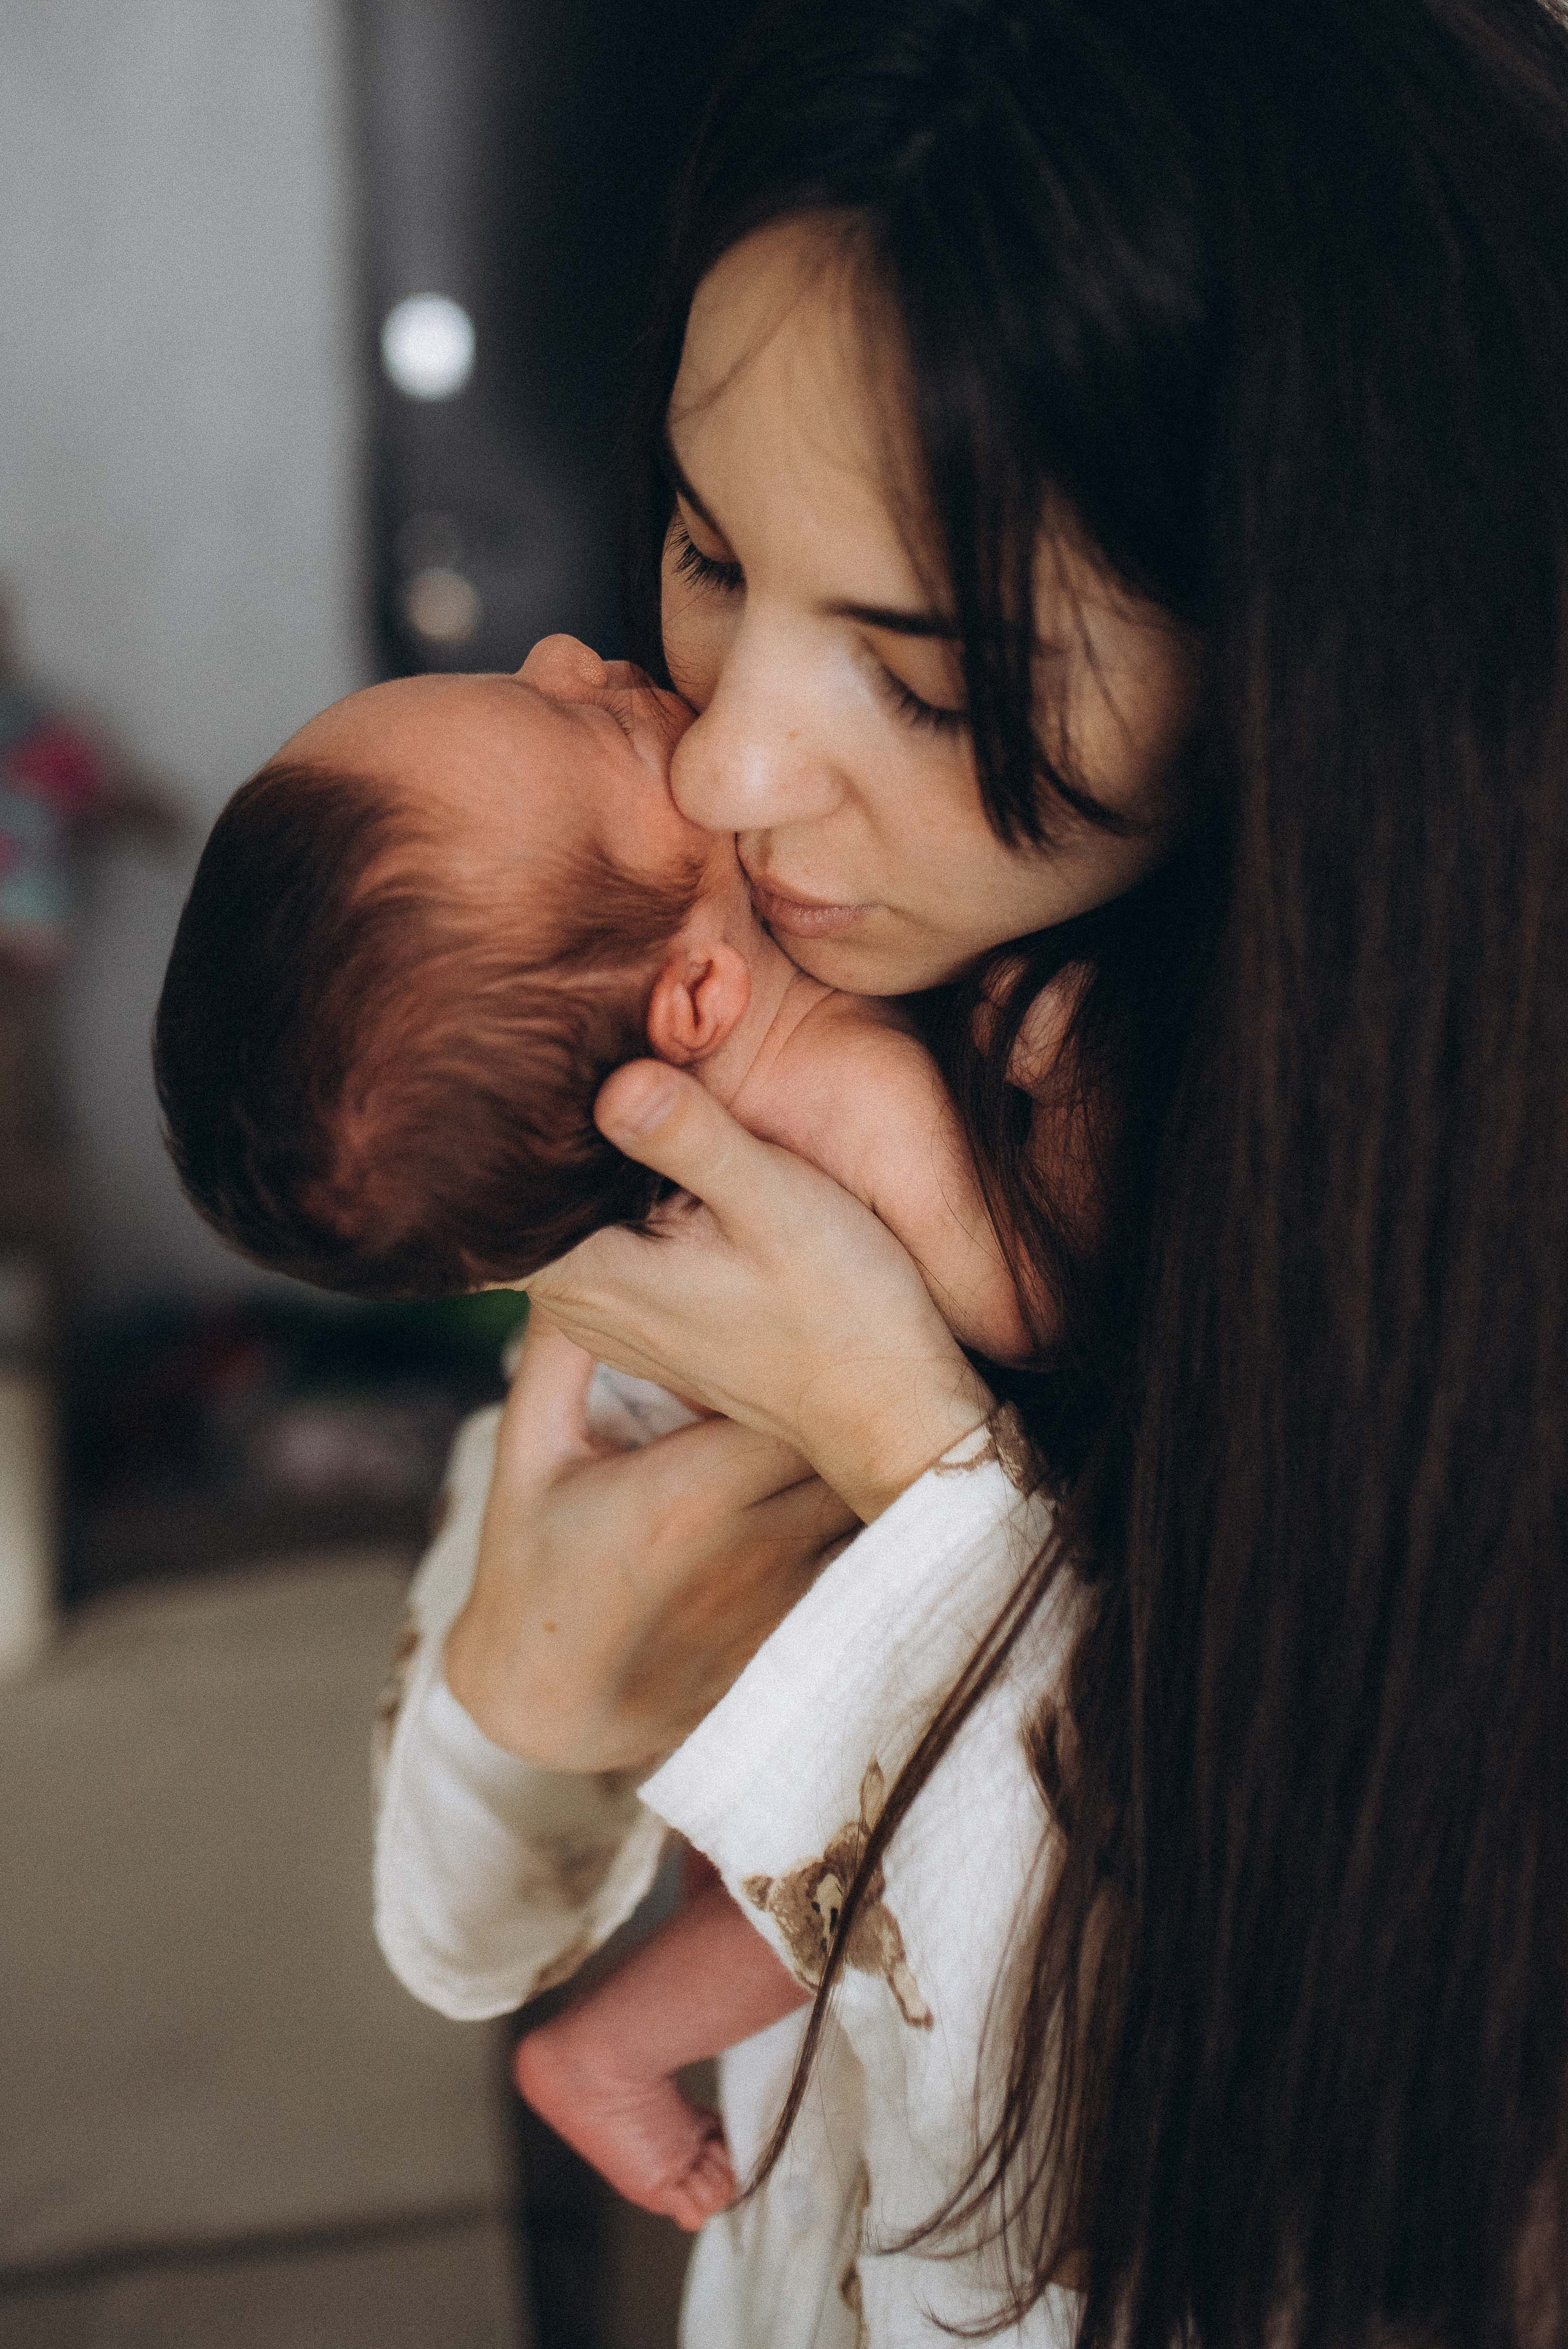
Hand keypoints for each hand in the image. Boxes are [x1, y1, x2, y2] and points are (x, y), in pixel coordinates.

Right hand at [444, 1317, 857, 1771]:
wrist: (550, 1707)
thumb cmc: (530, 1567)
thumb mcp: (527, 1452)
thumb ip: (559, 1356)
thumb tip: (574, 1249)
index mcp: (690, 1493)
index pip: (799, 1396)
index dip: (823, 1344)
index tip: (823, 1300)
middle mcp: (757, 1544)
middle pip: (857, 1439)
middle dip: (864, 1385)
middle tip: (868, 1330)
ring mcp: (791, 1593)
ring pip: (875, 1496)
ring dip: (880, 1446)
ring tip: (890, 1390)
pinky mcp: (806, 1628)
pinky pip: (867, 1552)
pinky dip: (876, 1509)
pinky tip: (877, 1467)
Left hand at [524, 1062, 993, 1522]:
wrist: (884, 1405)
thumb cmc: (842, 1302)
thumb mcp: (772, 1200)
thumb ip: (688, 1138)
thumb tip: (612, 1080)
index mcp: (589, 1273)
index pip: (500, 1182)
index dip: (521, 1109)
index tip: (552, 1055)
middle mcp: (578, 1305)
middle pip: (528, 1196)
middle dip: (555, 1129)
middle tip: (595, 1051)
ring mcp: (607, 1318)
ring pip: (567, 1217)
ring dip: (592, 1162)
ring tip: (631, 1083)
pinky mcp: (642, 1319)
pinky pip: (601, 1242)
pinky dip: (621, 1199)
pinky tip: (662, 1152)